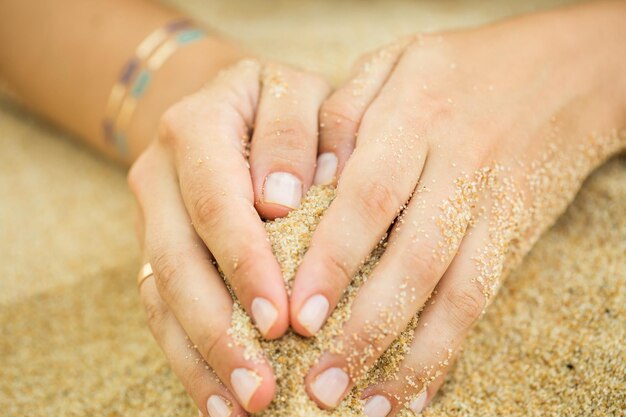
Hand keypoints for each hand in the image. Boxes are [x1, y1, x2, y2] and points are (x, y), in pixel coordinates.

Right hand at [128, 60, 328, 414]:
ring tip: (245, 407)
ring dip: (203, 356)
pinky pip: (160, 308)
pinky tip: (219, 399)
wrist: (227, 104)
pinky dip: (189, 356)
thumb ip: (297, 132)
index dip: (245, 263)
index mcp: (196, 125)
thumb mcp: (297, 92)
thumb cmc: (279, 103)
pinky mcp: (156, 248)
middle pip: (179, 260)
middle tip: (264, 387)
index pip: (218, 202)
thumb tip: (283, 200)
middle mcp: (161, 173)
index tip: (282, 318)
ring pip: (162, 294)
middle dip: (220, 329)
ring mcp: (152, 216)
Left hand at [288, 3, 625, 414]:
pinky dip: (451, 349)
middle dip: (368, 327)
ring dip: (413, 357)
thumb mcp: (394, 62)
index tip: (299, 315)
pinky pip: (484, 298)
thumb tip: (306, 183)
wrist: (565, 72)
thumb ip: (345, 113)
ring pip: (458, 292)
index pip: (370, 197)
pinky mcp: (516, 234)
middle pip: (414, 258)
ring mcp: (494, 205)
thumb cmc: (458, 67)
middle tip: (322, 384)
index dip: (335, 260)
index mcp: (417, 116)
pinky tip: (419, 390)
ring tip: (368, 407)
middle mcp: (459, 166)